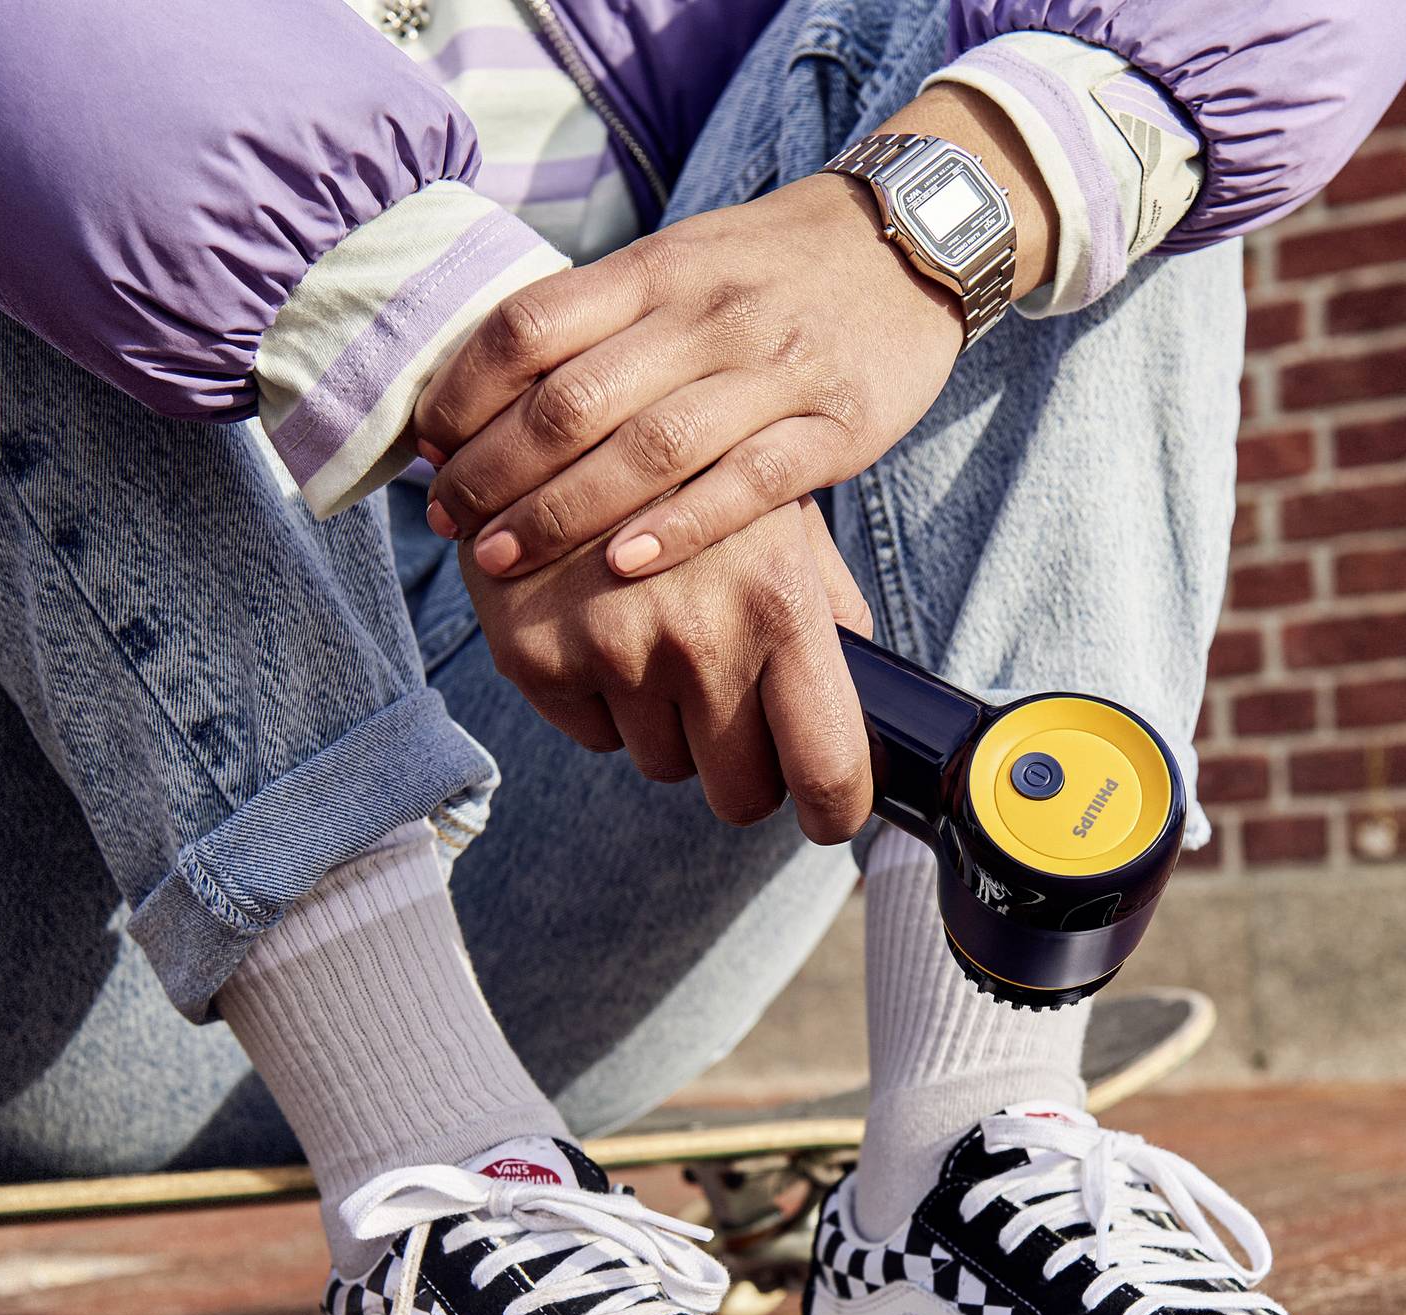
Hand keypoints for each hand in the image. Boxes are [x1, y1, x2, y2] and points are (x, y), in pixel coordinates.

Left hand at [414, 86, 1056, 584]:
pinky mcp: (833, 426)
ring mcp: (772, 371)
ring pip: (650, 449)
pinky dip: (681, 528)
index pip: (531, 325)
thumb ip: (597, 319)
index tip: (430, 446)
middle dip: (495, 471)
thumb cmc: (768, 271)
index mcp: (655, 269)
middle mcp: (705, 315)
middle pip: (574, 400)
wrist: (907, 242)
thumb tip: (485, 389)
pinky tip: (624, 566)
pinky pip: (749, 487)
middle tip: (450, 521)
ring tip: (500, 558)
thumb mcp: (678, 263)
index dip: (465, 391)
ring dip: (563, 513)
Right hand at [461, 496, 879, 841]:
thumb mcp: (782, 520)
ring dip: (670, 727)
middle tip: (739, 718)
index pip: (827, 767)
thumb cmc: (695, 472)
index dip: (833, 810)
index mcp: (781, 603)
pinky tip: (604, 628)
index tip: (828, 813)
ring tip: (660, 639)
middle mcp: (697, 639)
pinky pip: (594, 736)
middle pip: (739, 793)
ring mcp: (611, 654)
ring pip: (663, 764)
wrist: (550, 411)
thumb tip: (868, 719)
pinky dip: (605, 702)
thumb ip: (828, 617)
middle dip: (746, 770)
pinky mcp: (536, 660)